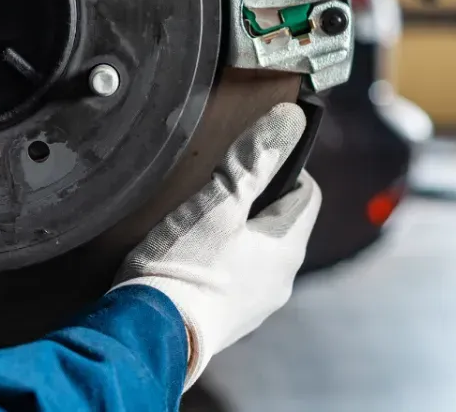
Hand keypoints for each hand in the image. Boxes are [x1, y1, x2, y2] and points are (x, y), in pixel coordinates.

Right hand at [112, 102, 320, 389]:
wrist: (149, 336)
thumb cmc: (185, 266)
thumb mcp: (218, 201)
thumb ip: (254, 160)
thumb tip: (291, 119)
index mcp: (288, 249)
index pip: (307, 193)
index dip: (285, 167)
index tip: (251, 157)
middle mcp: (281, 282)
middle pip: (280, 224)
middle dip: (256, 200)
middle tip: (218, 185)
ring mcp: (255, 307)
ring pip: (256, 253)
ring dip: (237, 233)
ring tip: (199, 219)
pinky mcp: (226, 322)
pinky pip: (234, 279)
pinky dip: (221, 261)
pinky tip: (190, 256)